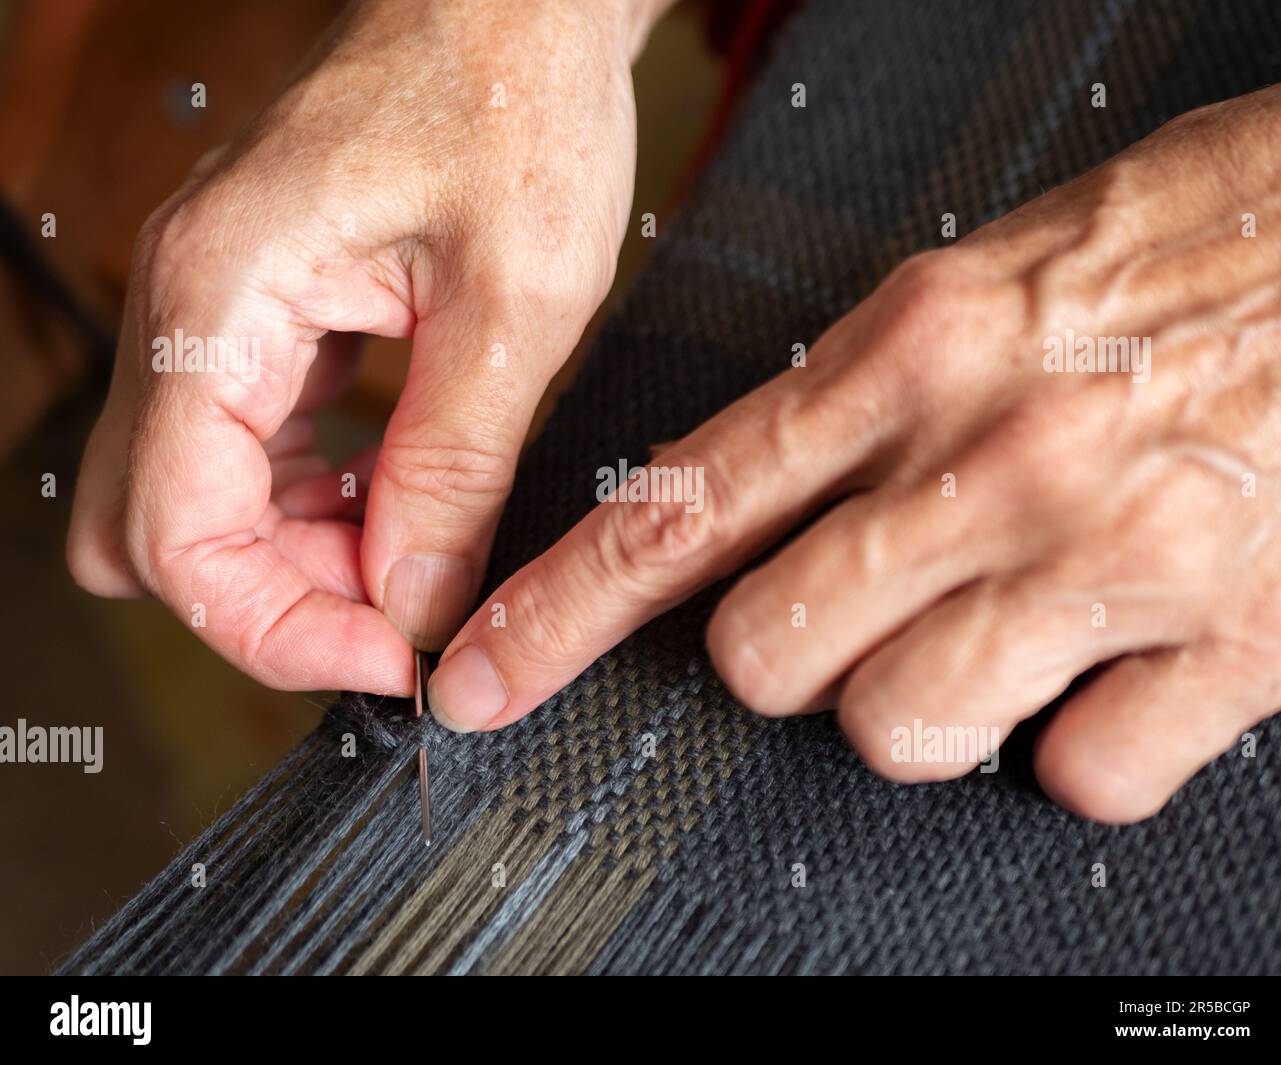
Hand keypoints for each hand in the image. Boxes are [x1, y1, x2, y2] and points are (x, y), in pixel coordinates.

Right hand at [67, 0, 667, 691]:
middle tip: (407, 607)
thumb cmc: (515, 100)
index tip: (393, 660)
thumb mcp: (515, 302)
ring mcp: (219, 318)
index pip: (177, 533)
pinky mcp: (266, 322)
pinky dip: (319, 502)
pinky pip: (254, 455)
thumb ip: (454, 466)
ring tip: (421, 547)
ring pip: (202, 503)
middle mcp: (189, 312)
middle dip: (279, 596)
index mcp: (220, 299)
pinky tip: (402, 493)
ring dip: (301, 556)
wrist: (513, 5)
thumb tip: (419, 603)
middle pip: (162, 531)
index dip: (276, 628)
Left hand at [428, 81, 1280, 821]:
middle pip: (769, 655)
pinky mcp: (1239, 639)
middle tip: (846, 622)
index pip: (679, 509)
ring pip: (904, 729)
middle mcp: (994, 460)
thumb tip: (772, 502)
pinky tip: (1116, 673)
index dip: (556, 612)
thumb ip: (865, 394)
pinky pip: (1087, 776)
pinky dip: (1084, 746)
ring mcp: (1110, 556)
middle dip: (783, 664)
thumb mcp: (990, 276)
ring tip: (993, 642)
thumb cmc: (1198, 238)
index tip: (487, 673)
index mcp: (914, 351)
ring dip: (922, 709)